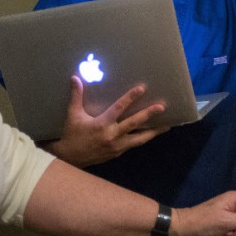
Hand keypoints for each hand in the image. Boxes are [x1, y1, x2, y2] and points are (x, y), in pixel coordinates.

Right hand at [46, 75, 168, 166]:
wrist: (69, 158)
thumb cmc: (72, 134)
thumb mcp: (72, 115)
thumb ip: (76, 96)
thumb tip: (75, 77)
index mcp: (101, 124)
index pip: (119, 108)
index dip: (130, 97)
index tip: (142, 89)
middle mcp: (112, 135)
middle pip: (134, 123)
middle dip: (148, 114)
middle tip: (162, 107)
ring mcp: (117, 146)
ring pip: (139, 138)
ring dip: (153, 132)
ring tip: (166, 126)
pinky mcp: (118, 153)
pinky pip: (133, 144)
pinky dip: (143, 139)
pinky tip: (151, 135)